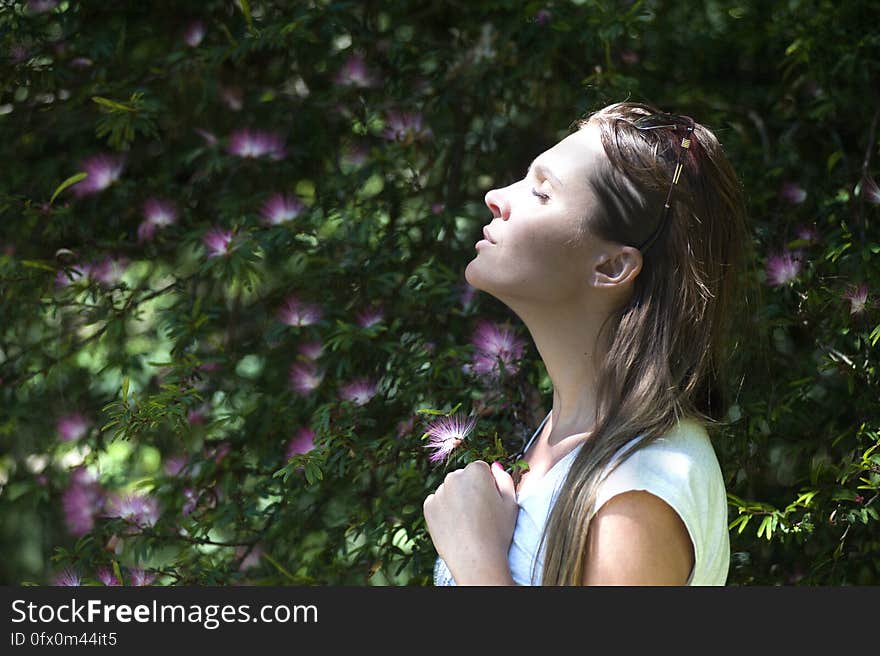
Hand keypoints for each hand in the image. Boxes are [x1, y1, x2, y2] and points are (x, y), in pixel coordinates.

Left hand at [423, 460, 518, 584]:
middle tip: (479, 514)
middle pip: (463, 478)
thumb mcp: (511, 503)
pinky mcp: (428, 506)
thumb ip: (505, 479)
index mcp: (476, 471)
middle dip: (470, 489)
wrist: (476, 560)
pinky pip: (437, 503)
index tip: (490, 502)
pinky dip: (444, 511)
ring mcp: (439, 491)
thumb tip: (495, 467)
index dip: (488, 485)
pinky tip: (455, 526)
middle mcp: (454, 476)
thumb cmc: (497, 532)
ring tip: (467, 523)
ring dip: (456, 500)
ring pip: (450, 490)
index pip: (481, 469)